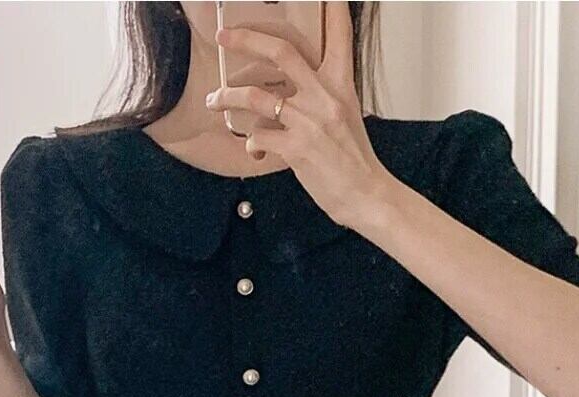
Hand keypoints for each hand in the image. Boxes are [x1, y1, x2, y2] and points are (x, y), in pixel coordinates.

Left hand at [205, 0, 394, 227]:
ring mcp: (309, 121)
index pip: (338, 35)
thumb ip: (320, 96)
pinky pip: (258, 137)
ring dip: (228, 97)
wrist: (365, 195)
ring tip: (214, 100)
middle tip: (223, 36)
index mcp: (340, 84)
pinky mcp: (296, 149)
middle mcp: (324, 96)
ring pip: (255, 96)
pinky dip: (251, 144)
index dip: (333, 8)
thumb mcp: (345, 115)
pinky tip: (255, 152)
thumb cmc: (353, 160)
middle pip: (281, 52)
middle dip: (246, 39)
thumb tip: (287, 91)